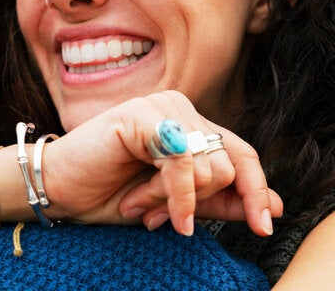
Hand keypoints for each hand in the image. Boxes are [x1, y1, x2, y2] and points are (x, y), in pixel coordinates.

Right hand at [41, 90, 281, 235]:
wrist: (58, 191)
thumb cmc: (110, 195)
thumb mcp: (176, 206)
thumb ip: (222, 202)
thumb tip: (276, 205)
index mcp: (191, 126)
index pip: (242, 155)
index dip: (257, 191)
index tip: (264, 227)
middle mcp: (181, 109)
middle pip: (228, 166)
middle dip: (197, 205)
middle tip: (159, 219)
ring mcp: (163, 106)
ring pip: (207, 168)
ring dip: (173, 202)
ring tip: (139, 206)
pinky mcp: (143, 115)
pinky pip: (181, 163)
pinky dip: (171, 196)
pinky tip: (143, 209)